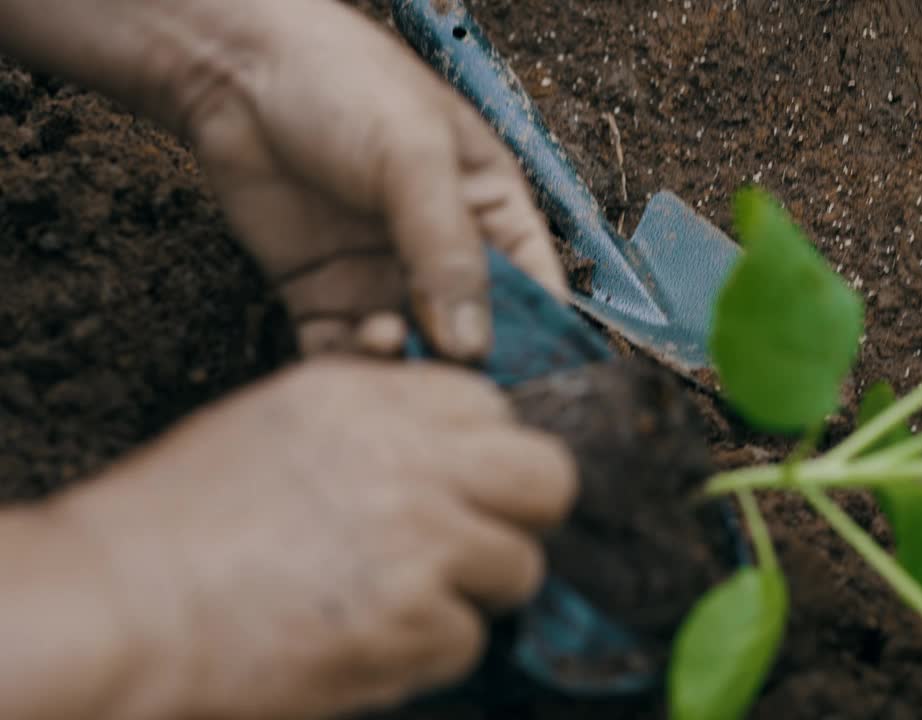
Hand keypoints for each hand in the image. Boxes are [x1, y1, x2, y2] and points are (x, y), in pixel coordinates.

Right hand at [52, 359, 576, 719]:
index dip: (487, 450)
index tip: (468, 479)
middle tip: (486, 537)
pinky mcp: (416, 622)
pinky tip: (373, 639)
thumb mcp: (279, 420)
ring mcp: (425, 542)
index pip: (493, 406)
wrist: (122, 603)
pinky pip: (469, 640)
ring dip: (479, 591)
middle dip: (525, 512)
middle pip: (547, 477)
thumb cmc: (178, 517)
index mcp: (375, 401)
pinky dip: (431, 650)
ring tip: (414, 601)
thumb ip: (374, 421)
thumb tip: (444, 446)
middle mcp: (415, 461)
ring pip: (522, 567)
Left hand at [177, 0, 566, 358]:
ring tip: (383, 338)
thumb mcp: (414, 157)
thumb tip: (473, 344)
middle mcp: (443, 254)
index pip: (534, 288)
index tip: (529, 377)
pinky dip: (353, 367)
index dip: (539, 337)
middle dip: (467, 363)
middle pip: (475, 334)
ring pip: (412, 353)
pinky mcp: (325, 297)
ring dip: (405, 364)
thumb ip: (448, 251)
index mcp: (490, 210)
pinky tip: (354, 347)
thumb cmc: (344, 85)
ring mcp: (383, 279)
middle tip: (453, 378)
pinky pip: (347, 354)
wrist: (234, 69)